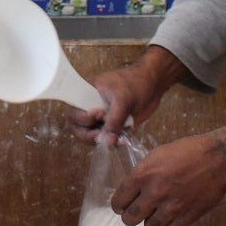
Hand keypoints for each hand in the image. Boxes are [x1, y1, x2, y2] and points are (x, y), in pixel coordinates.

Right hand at [65, 45, 187, 146]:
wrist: (153, 85)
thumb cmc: (135, 83)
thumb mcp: (123, 100)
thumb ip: (114, 121)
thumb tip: (108, 141)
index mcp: (85, 94)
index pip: (72, 112)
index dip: (81, 119)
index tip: (100, 116)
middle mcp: (89, 108)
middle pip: (78, 128)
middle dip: (90, 135)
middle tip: (105, 135)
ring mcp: (100, 118)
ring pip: (92, 137)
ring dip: (104, 141)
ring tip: (120, 139)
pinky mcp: (111, 126)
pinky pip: (107, 139)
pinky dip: (115, 142)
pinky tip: (125, 139)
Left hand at [110, 130, 225, 225]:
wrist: (217, 158)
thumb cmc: (186, 152)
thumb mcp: (156, 155)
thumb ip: (141, 174)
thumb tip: (131, 191)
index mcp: (143, 175)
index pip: (119, 201)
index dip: (118, 205)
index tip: (121, 206)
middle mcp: (154, 193)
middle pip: (130, 219)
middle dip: (130, 217)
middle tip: (135, 212)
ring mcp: (172, 207)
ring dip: (151, 220)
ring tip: (156, 212)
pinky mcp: (188, 216)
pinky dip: (168, 224)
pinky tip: (171, 215)